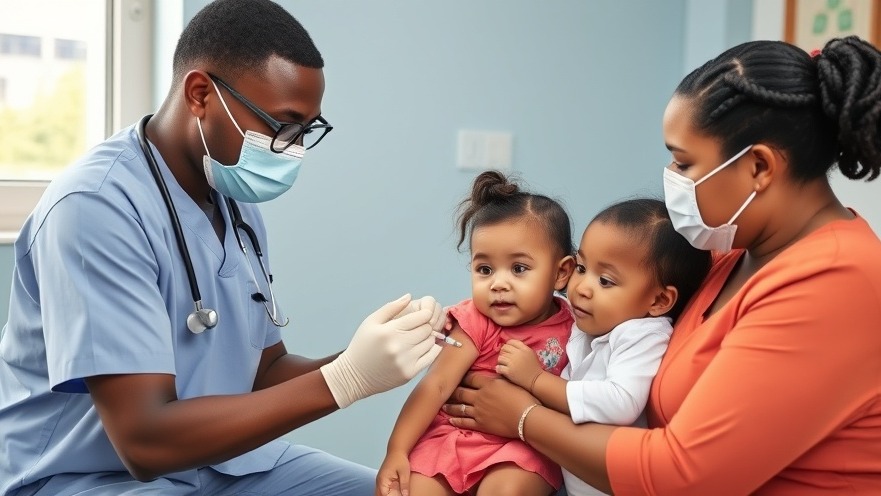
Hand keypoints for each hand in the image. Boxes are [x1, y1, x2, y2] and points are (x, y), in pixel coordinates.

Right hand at [320, 294, 441, 407]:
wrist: (354, 375)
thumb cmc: (363, 345)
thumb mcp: (371, 322)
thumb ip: (391, 307)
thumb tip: (409, 296)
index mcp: (389, 331)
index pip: (421, 317)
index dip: (424, 314)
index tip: (420, 316)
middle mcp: (398, 346)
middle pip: (427, 330)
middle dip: (425, 326)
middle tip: (418, 327)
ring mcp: (404, 361)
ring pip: (430, 343)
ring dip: (427, 338)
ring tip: (417, 338)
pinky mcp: (409, 373)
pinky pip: (431, 357)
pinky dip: (430, 350)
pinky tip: (421, 348)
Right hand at [376, 450, 410, 495]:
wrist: (396, 450)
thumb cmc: (400, 459)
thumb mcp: (404, 472)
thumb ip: (404, 485)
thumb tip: (405, 495)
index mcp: (383, 480)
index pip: (384, 495)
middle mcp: (379, 482)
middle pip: (379, 495)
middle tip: (397, 494)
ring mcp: (380, 481)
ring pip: (379, 493)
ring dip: (385, 495)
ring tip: (395, 493)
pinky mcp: (382, 480)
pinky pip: (381, 490)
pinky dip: (385, 493)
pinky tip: (392, 493)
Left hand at [442, 372, 537, 437]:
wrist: (526, 417)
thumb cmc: (523, 398)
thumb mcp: (511, 382)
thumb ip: (499, 377)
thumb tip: (494, 372)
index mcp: (487, 384)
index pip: (470, 378)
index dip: (463, 377)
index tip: (457, 376)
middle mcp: (479, 397)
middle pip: (461, 392)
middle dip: (452, 391)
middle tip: (444, 391)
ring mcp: (478, 411)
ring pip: (460, 408)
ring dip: (450, 406)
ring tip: (443, 405)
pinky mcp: (481, 424)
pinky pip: (465, 422)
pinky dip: (456, 421)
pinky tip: (450, 420)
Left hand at [496, 339, 543, 390]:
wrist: (536, 379)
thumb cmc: (534, 366)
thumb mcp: (530, 353)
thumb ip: (522, 347)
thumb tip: (510, 345)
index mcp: (524, 349)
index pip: (511, 342)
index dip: (508, 345)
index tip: (508, 350)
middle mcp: (517, 354)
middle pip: (504, 348)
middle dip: (503, 352)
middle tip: (505, 357)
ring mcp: (512, 363)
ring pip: (500, 357)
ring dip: (501, 361)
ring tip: (504, 364)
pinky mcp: (509, 371)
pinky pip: (499, 367)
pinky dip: (499, 368)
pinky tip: (501, 370)